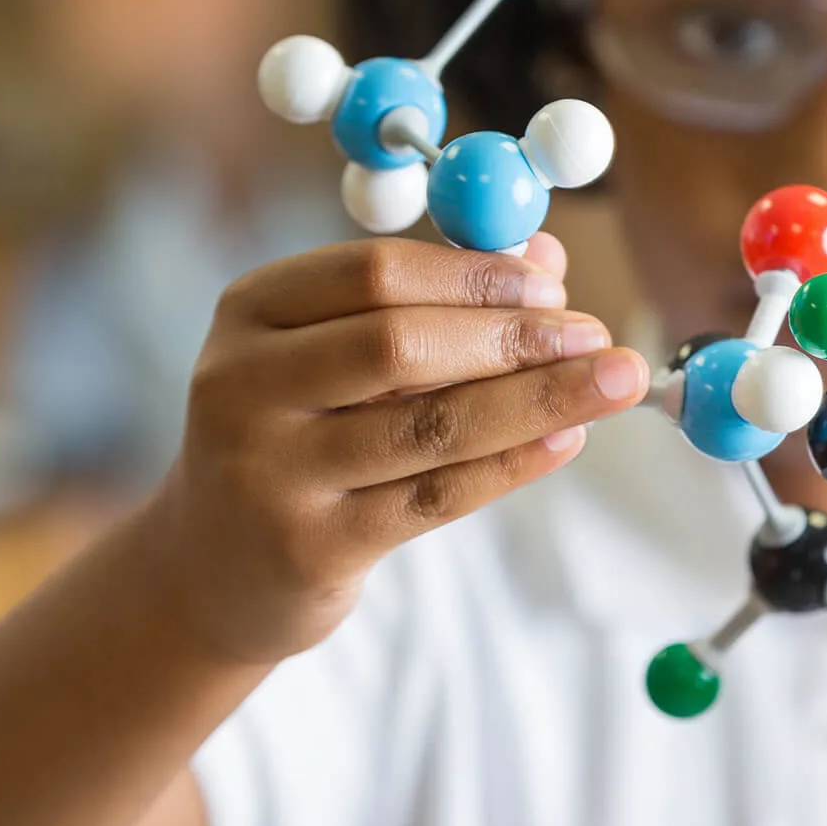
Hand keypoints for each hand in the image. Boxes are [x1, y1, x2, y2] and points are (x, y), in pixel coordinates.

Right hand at [150, 233, 648, 664]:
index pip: (373, 272)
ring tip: (613, 381)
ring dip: (536, 399)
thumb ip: (426, 304)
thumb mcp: (329, 356)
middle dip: (513, 336)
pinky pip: (434, 496)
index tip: (553, 281)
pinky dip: (512, 463)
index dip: (474, 274)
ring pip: (429, 426)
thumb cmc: (295, 437)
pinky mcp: (309, 548)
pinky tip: (568, 438)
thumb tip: (546, 257)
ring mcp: (270, 472)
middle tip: (595, 335)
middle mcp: (242, 386)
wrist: (213, 568)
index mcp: (249, 312)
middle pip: (398, 344)